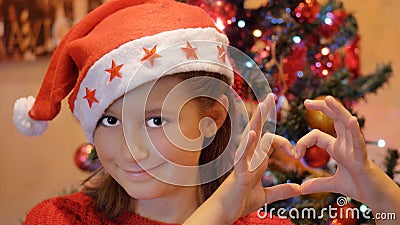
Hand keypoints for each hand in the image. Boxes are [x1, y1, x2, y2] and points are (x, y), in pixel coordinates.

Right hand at [184, 93, 300, 224]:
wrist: (226, 212)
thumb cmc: (240, 201)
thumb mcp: (266, 196)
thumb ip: (281, 191)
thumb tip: (297, 188)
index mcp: (257, 159)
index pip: (270, 141)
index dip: (285, 143)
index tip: (295, 154)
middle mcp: (250, 156)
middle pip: (258, 129)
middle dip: (265, 113)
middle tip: (271, 96)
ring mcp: (243, 162)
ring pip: (251, 136)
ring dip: (257, 120)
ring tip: (262, 105)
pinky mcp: (239, 172)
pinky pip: (243, 156)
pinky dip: (248, 145)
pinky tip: (254, 134)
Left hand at [295, 96, 399, 221]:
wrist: (377, 198)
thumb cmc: (360, 187)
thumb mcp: (334, 184)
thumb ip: (318, 184)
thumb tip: (302, 188)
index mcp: (338, 148)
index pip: (317, 135)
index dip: (302, 143)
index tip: (294, 154)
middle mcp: (346, 144)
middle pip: (335, 120)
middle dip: (322, 108)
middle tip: (306, 101)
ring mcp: (355, 149)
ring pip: (347, 125)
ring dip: (338, 111)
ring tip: (328, 99)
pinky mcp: (362, 159)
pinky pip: (359, 143)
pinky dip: (355, 131)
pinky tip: (352, 120)